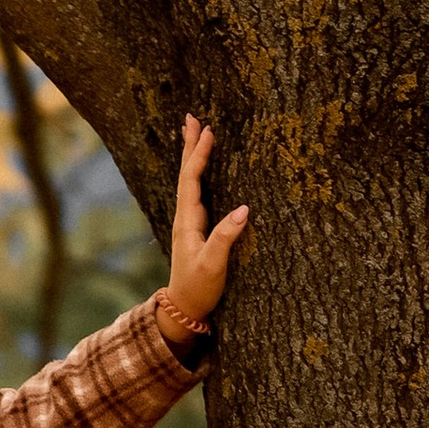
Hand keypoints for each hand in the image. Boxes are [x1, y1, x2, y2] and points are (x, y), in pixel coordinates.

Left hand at [161, 115, 247, 335]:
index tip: (207, 130)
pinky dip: (200, 174)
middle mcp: (185, 218)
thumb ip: (226, 238)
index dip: (199, 155)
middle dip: (189, 146)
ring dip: (193, 156)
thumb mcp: (214, 265)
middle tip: (191, 118)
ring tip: (196, 133)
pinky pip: (197, 192)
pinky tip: (203, 168)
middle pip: (186, 174)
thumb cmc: (198, 288)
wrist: (184, 309)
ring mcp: (190, 222)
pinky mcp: (197, 229)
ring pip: (190, 181)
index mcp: (187, 222)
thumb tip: (244, 209)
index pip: (192, 181)